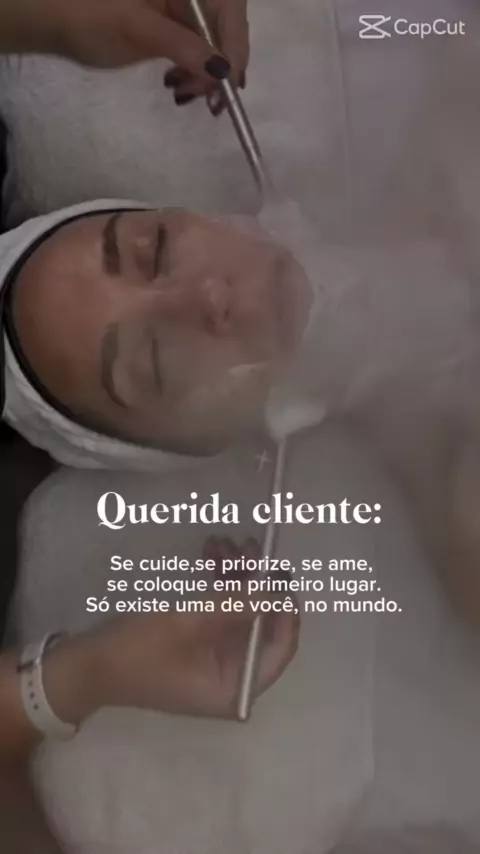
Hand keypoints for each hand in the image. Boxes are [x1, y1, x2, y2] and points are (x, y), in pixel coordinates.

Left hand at [0, 0, 247, 84]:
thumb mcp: (140, 30)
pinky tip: (177, 85)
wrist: (58, 20)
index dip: (236, 43)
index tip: (231, 80)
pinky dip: (193, 72)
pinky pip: (197, 51)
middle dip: (220, 65)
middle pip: (225, 27)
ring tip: (182, 93)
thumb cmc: (93, 16)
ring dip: (206, 74)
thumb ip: (184, 46)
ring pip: (213, 44)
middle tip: (208, 100)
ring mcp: (182, 9)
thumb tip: (223, 70)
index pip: (229, 7)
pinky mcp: (174, 28)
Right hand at [42, 541, 297, 723]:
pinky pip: (220, 611)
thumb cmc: (139, 651)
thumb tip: (276, 587)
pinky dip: (217, 585)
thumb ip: (237, 604)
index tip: (279, 573)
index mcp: (236, 687)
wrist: (88, 665)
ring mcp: (216, 659)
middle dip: (254, 582)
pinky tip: (210, 553)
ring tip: (223, 542)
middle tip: (248, 545)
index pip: (279, 649)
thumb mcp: (190, 622)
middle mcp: (233, 677)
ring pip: (240, 610)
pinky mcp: (200, 644)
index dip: (284, 609)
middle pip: (260, 624)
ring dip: (235, 576)